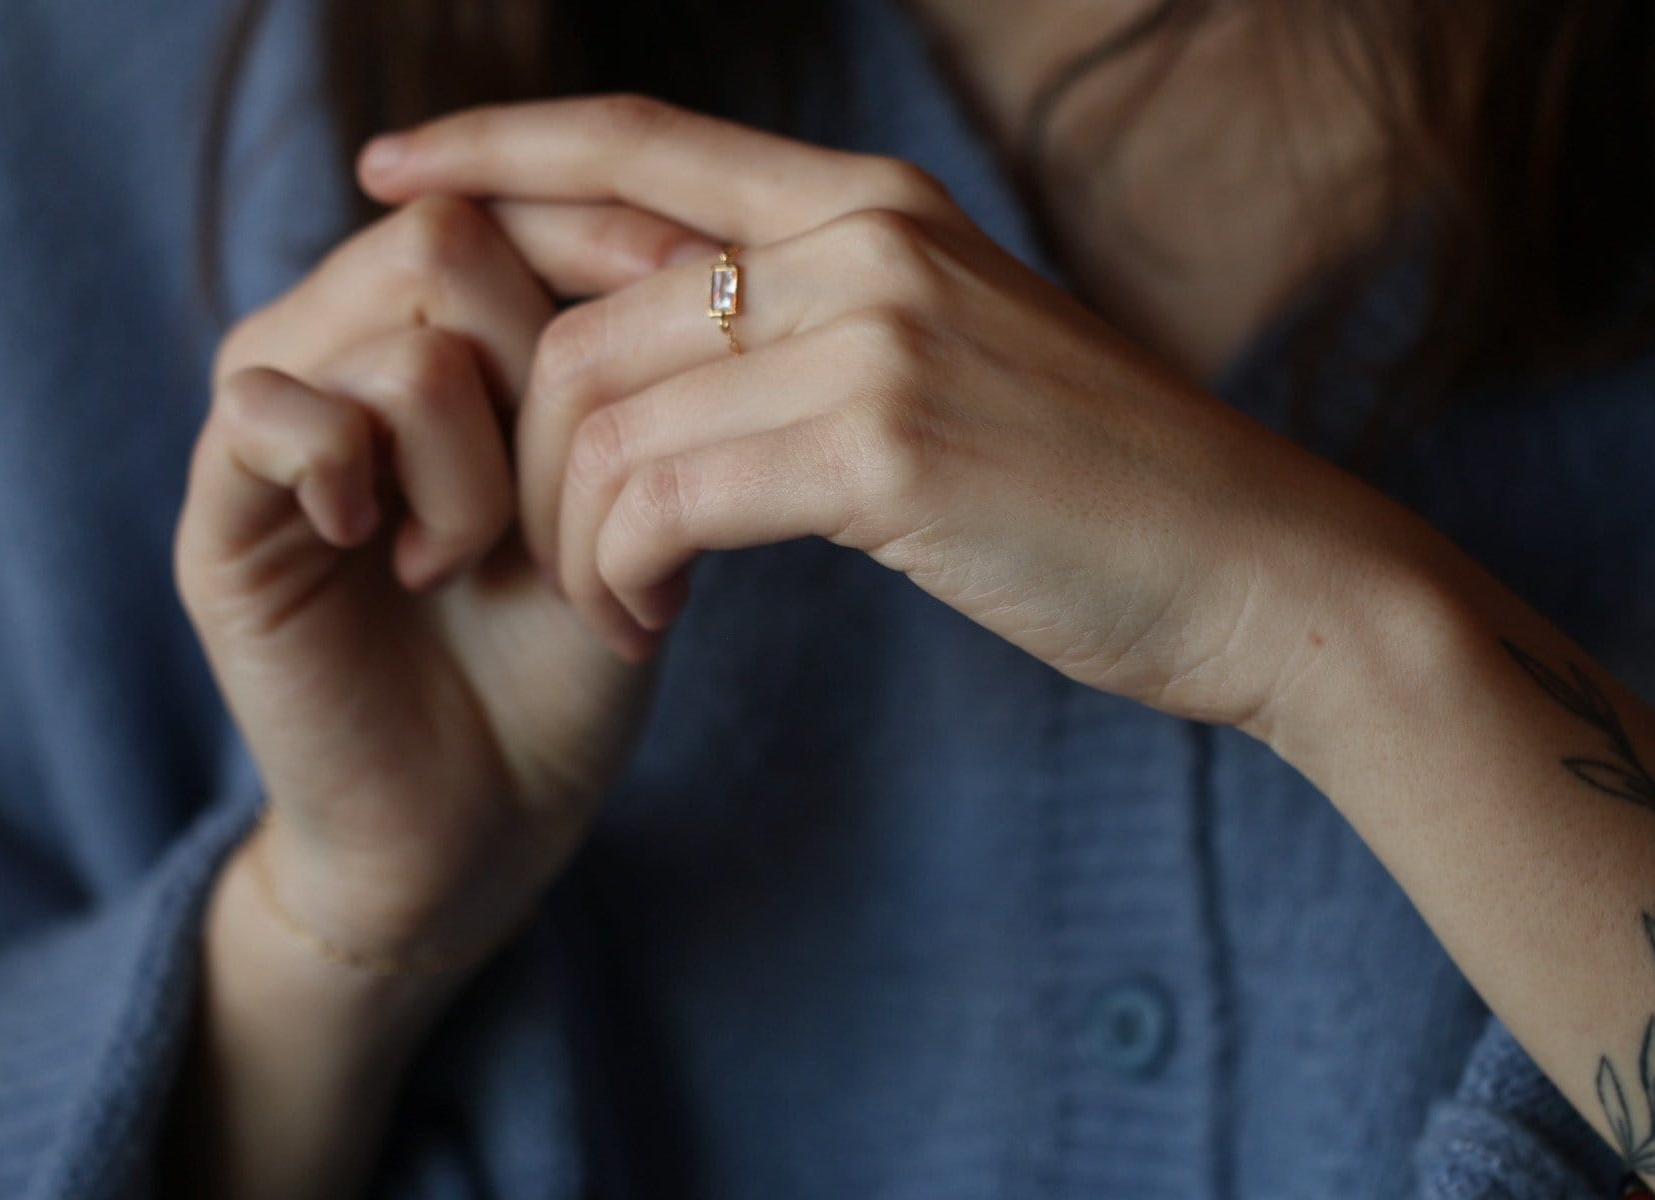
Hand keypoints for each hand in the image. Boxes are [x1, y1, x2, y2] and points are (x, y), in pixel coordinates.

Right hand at [176, 192, 714, 962]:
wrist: (485, 817)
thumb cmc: (563, 656)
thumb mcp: (616, 495)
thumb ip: (608, 368)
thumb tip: (667, 241)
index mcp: (431, 331)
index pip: (497, 198)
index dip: (594, 241)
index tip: (673, 326)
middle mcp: (337, 350)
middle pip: (449, 243)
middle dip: (542, 379)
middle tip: (546, 509)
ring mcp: (269, 424)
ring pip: (401, 344)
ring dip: (478, 472)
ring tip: (466, 561)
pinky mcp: (217, 513)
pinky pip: (270, 411)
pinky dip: (354, 473)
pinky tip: (385, 551)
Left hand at [357, 96, 1425, 734]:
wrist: (1260, 565)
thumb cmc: (1100, 483)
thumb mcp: (950, 356)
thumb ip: (813, 322)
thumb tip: (666, 331)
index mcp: (873, 205)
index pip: (634, 143)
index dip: (497, 148)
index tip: (394, 183)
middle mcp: (863, 241)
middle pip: (582, 317)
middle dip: (517, 448)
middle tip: (520, 548)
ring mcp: (875, 333)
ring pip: (603, 412)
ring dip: (566, 531)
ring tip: (605, 602)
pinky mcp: (884, 445)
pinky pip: (661, 496)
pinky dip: (618, 572)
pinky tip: (641, 620)